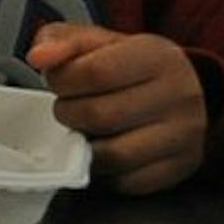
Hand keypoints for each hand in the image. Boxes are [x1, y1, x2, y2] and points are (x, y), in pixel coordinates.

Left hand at [26, 23, 207, 193]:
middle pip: (99, 115)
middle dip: (69, 114)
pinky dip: (105, 171)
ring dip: (84, 147)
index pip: (95, 72)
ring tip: (84, 130)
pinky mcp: (179, 167)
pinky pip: (127, 181)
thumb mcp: (96, 42)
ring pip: (112, 154)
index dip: (62, 81)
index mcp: (157, 56)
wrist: (181, 91)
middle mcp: (179, 95)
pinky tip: (103, 150)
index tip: (59, 83)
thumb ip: (61, 41)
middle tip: (69, 109)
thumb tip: (39, 57)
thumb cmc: (130, 66)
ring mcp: (184, 135)